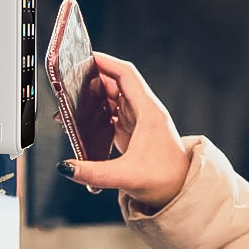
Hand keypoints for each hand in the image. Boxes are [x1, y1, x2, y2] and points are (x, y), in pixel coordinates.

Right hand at [57, 52, 188, 209]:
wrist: (181, 190)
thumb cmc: (165, 179)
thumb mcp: (127, 176)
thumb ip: (94, 173)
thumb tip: (66, 167)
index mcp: (148, 112)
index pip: (126, 75)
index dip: (106, 63)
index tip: (86, 58)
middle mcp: (144, 112)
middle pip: (115, 83)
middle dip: (91, 79)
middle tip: (68, 81)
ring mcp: (138, 120)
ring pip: (112, 97)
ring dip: (91, 97)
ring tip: (70, 102)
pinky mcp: (132, 131)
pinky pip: (110, 113)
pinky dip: (95, 112)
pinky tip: (80, 121)